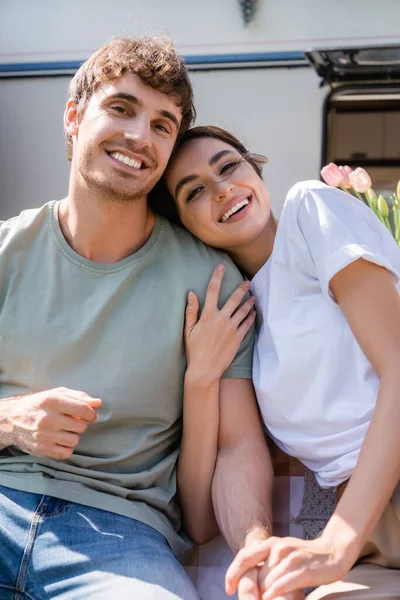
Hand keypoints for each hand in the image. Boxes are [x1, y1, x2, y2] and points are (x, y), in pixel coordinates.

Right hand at [6, 387, 101, 459]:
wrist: (11, 420)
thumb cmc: (39, 405)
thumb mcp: (56, 394)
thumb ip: (78, 397)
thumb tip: (98, 403)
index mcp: (52, 401)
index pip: (82, 409)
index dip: (91, 413)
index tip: (91, 415)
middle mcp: (47, 418)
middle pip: (81, 426)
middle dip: (80, 424)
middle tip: (71, 422)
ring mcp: (43, 436)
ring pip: (75, 440)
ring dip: (73, 436)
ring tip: (63, 430)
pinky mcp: (41, 449)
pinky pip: (66, 453)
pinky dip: (66, 448)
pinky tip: (59, 440)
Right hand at [184, 264, 254, 383]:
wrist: (205, 369)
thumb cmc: (194, 350)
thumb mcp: (188, 330)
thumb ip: (191, 311)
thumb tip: (191, 294)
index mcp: (208, 315)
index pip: (212, 291)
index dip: (217, 277)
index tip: (221, 267)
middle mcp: (221, 319)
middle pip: (234, 299)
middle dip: (241, 288)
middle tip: (247, 280)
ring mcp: (231, 328)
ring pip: (243, 310)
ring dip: (249, 302)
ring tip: (253, 296)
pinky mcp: (238, 338)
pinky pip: (246, 324)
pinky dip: (251, 317)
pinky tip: (254, 312)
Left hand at [231, 532, 304, 599]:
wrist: (332, 552)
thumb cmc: (304, 556)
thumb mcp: (282, 553)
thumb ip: (266, 561)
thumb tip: (247, 577)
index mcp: (271, 543)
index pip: (244, 556)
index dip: (232, 573)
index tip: (228, 588)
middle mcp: (279, 548)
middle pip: (257, 576)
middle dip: (255, 592)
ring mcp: (291, 558)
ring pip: (268, 583)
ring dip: (266, 596)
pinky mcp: (303, 569)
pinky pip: (283, 585)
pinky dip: (275, 593)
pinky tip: (271, 598)